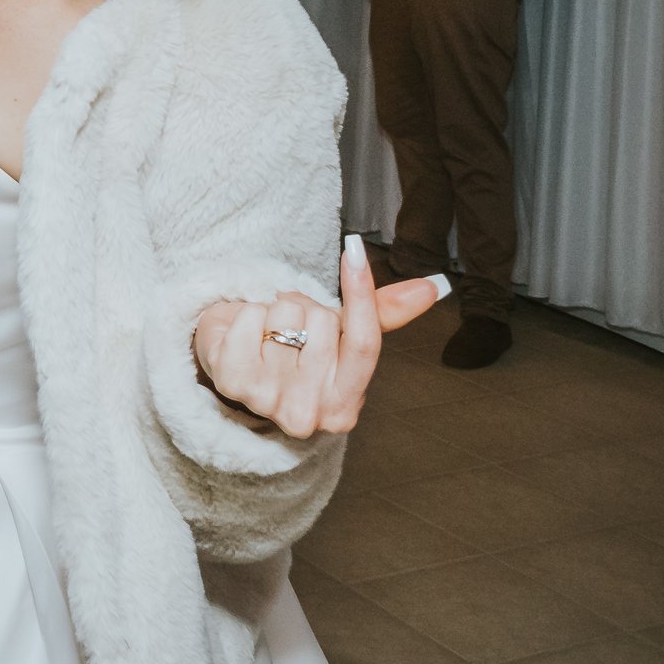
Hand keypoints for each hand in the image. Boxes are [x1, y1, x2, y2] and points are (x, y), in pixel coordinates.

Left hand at [192, 235, 448, 438]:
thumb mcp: (339, 336)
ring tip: (268, 333)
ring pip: (284, 315)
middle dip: (307, 308)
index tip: (354, 248)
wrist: (230, 362)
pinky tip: (244, 336)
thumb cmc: (293, 350)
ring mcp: (269, 403)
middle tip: (293, 326)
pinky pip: (250, 319)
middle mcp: (311, 414)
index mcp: (346, 406)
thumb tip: (433, 286)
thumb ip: (382, 313)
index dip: (362, 292)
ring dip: (274, 310)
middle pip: (323, 322)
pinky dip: (245, 314)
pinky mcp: (232, 383)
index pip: (365, 342)